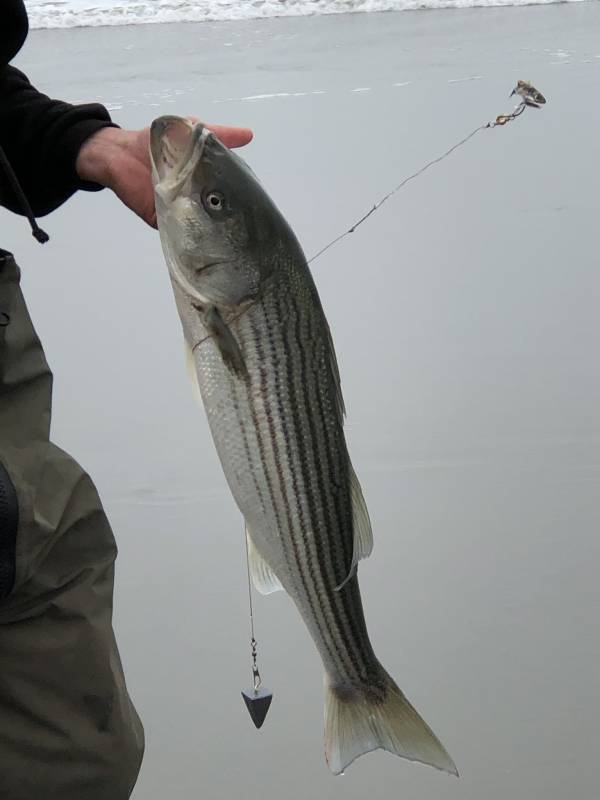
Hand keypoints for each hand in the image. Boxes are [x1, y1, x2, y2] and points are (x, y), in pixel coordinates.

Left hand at [76, 121, 252, 227]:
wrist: (118, 153)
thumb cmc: (154, 142)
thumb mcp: (191, 132)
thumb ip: (219, 135)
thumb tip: (249, 135)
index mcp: (204, 181)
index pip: (228, 194)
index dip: (243, 199)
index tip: (259, 207)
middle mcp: (195, 200)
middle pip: (217, 215)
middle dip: (230, 220)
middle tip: (248, 226)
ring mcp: (179, 212)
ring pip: (200, 227)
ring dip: (211, 229)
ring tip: (231, 237)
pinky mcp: (161, 220)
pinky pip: (177, 234)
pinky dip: (185, 236)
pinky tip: (200, 238)